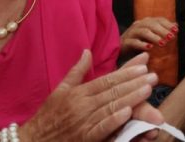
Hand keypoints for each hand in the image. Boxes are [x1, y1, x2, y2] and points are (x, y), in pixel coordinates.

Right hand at [19, 50, 156, 140]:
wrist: (31, 141)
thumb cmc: (47, 117)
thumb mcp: (59, 91)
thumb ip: (76, 72)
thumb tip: (87, 51)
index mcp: (79, 93)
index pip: (107, 79)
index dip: (126, 72)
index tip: (143, 65)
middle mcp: (82, 105)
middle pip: (112, 91)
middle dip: (135, 82)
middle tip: (153, 75)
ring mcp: (83, 122)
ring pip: (110, 107)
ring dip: (130, 98)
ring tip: (147, 89)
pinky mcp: (83, 138)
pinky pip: (101, 128)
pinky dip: (113, 120)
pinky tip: (127, 112)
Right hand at [121, 17, 178, 55]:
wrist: (120, 48)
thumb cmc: (139, 41)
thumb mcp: (152, 35)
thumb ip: (163, 30)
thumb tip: (176, 26)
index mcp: (146, 22)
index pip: (159, 20)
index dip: (168, 24)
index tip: (176, 30)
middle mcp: (139, 25)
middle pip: (152, 25)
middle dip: (163, 31)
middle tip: (171, 37)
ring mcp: (131, 33)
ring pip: (144, 32)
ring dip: (154, 37)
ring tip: (162, 43)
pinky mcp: (125, 42)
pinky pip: (134, 42)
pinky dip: (142, 45)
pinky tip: (149, 48)